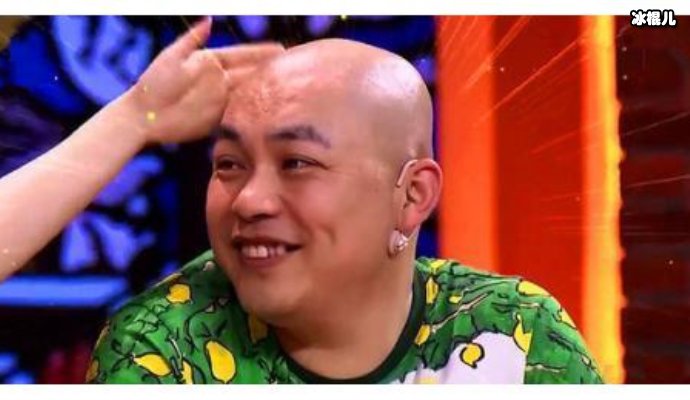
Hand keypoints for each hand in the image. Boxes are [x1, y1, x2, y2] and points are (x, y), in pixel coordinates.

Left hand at [126, 17, 282, 143]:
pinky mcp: (216, 121)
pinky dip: (254, 113)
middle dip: (270, 72)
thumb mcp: (171, 57)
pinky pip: (239, 115)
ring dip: (267, 92)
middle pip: (249, 75)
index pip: (241, 56)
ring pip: (248, 95)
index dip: (261, 53)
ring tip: (289, 89)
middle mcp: (216, 81)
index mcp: (208, 62)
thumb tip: (210, 21)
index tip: (281, 49)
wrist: (142, 117)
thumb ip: (192, 41)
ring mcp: (218, 101)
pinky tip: (270, 112)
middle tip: (293, 69)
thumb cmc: (152, 85)